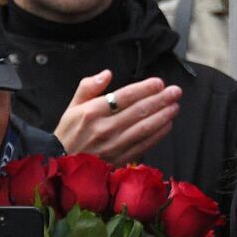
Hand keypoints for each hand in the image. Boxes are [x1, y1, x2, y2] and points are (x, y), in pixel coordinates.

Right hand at [53, 69, 181, 164]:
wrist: (61, 162)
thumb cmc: (69, 132)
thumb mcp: (72, 105)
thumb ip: (88, 87)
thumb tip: (107, 74)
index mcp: (91, 112)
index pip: (124, 97)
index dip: (144, 89)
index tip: (159, 83)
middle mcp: (104, 128)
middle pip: (138, 111)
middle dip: (160, 100)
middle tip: (175, 92)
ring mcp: (113, 146)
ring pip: (144, 128)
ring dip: (163, 116)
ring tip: (175, 106)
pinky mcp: (119, 159)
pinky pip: (143, 145)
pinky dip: (157, 135)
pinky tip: (167, 125)